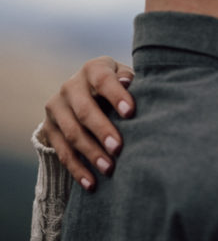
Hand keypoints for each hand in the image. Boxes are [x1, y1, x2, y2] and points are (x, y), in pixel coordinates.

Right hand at [41, 56, 134, 190]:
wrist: (90, 93)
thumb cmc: (120, 86)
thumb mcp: (127, 78)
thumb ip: (132, 82)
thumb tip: (132, 84)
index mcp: (94, 69)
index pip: (103, 80)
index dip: (116, 96)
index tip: (131, 113)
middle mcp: (70, 86)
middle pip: (84, 110)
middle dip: (102, 130)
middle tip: (119, 148)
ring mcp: (56, 108)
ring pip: (72, 133)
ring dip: (91, 153)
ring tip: (109, 169)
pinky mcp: (49, 129)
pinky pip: (62, 152)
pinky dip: (77, 170)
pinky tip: (92, 183)